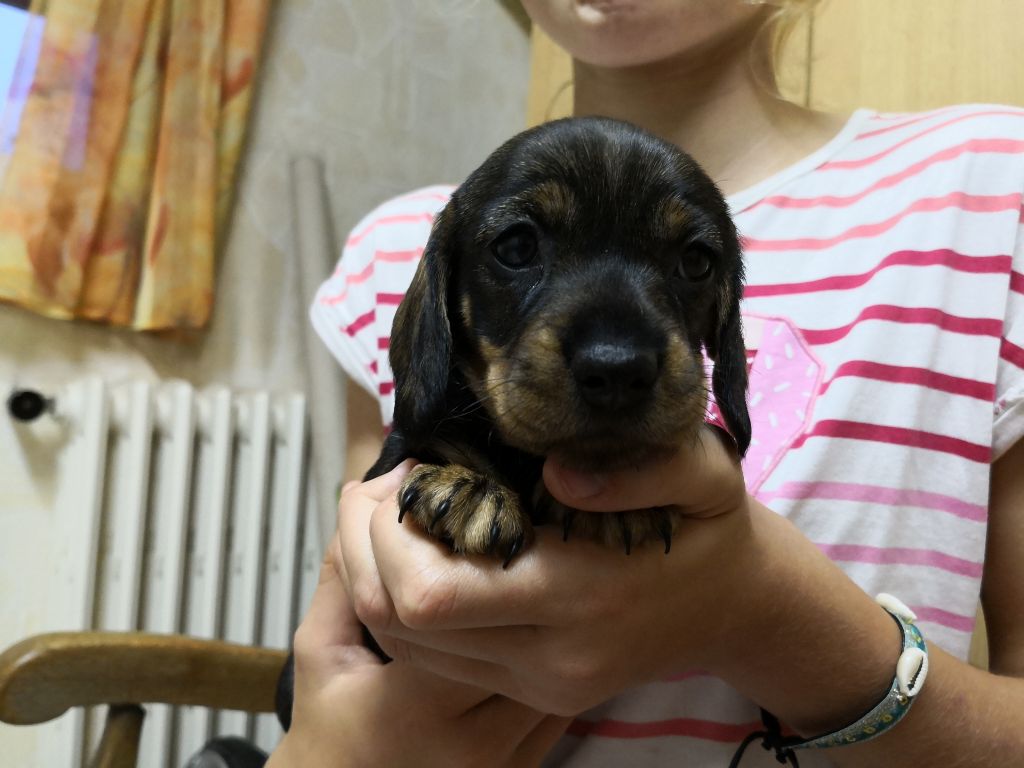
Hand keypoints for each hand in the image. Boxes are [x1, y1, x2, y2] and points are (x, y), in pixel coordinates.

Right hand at [268, 468, 568, 767]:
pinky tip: (539, 629)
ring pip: (546, 669)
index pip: (463, 613)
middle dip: (520, 585)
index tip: (472, 524)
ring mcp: (504, 762)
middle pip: (520, 636)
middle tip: (519, 540)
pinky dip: (548, 663)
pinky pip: (557, 705)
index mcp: (413, 705)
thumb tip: (378, 490)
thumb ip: (342, 574)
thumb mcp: (318, 647)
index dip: (473, 560)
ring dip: (542, 623)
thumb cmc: (329, 718)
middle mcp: (469, 741)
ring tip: (532, 580)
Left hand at [335, 429, 755, 716]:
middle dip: (363, 548)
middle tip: (387, 488)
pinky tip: (423, 554)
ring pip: (405, 647)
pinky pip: (434, 660)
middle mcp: (551, 658)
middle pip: (400, 624)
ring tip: (397, 513)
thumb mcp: (706, 476)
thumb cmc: (711, 528)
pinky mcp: (535, 690)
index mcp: (582, 597)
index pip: (431, 594)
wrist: (736, 606)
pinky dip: (403, 607)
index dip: (388, 535)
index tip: (411, 473)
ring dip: (375, 575)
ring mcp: (540, 683)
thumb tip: (559, 475)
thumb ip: (645, 471)